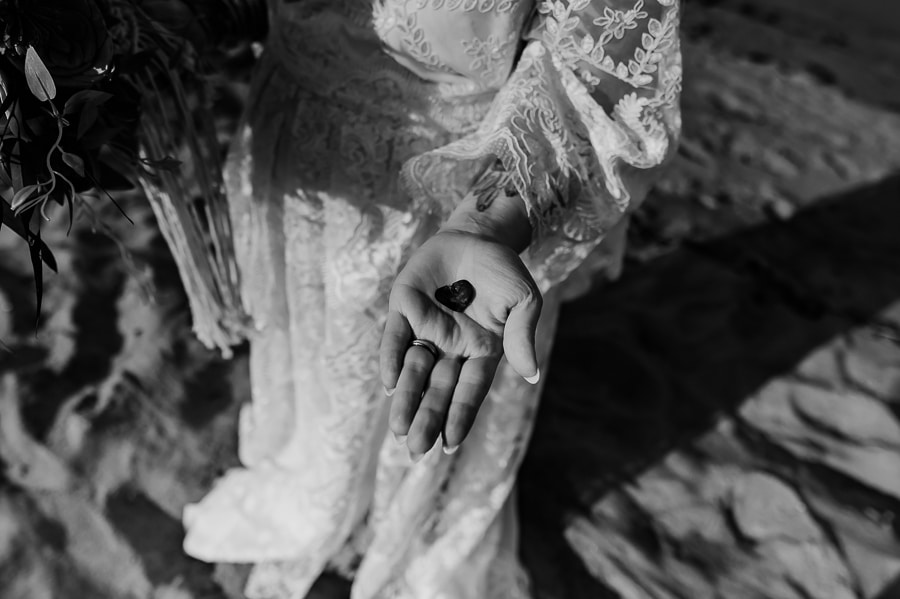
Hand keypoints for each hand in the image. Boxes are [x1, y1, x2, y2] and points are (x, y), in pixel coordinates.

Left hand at [380, 222, 541, 459]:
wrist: (477, 235)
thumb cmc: (503, 271)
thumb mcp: (523, 300)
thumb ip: (522, 335)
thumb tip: (531, 374)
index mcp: (482, 351)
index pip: (469, 390)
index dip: (459, 415)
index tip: (449, 444)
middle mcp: (451, 347)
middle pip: (438, 388)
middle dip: (427, 417)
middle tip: (415, 449)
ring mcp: (426, 329)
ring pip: (413, 370)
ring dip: (406, 398)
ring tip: (399, 428)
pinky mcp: (404, 308)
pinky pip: (395, 338)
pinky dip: (392, 359)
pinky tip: (390, 383)